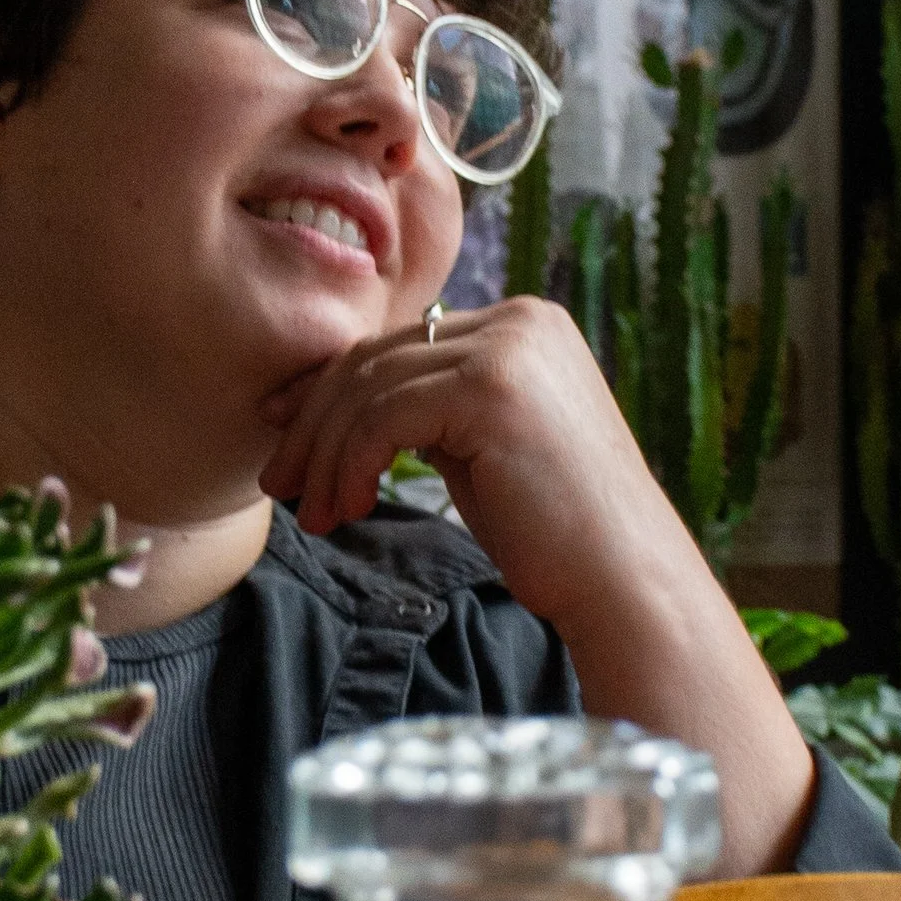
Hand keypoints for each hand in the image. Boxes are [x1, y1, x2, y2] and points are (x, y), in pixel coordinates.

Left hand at [257, 298, 818, 872]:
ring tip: (309, 514)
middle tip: (279, 481)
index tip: (285, 435)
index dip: (331, 389)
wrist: (621, 580)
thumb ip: (430, 408)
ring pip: (370, 386)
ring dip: (325, 454)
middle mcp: (520, 319)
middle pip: (377, 355)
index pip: (400, 343)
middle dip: (315, 420)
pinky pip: (383, 416)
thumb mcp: (480, 448)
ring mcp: (509, 348)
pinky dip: (350, 464)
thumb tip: (340, 401)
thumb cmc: (551, 532)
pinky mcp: (492, 387)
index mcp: (524, 323)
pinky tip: (346, 510)